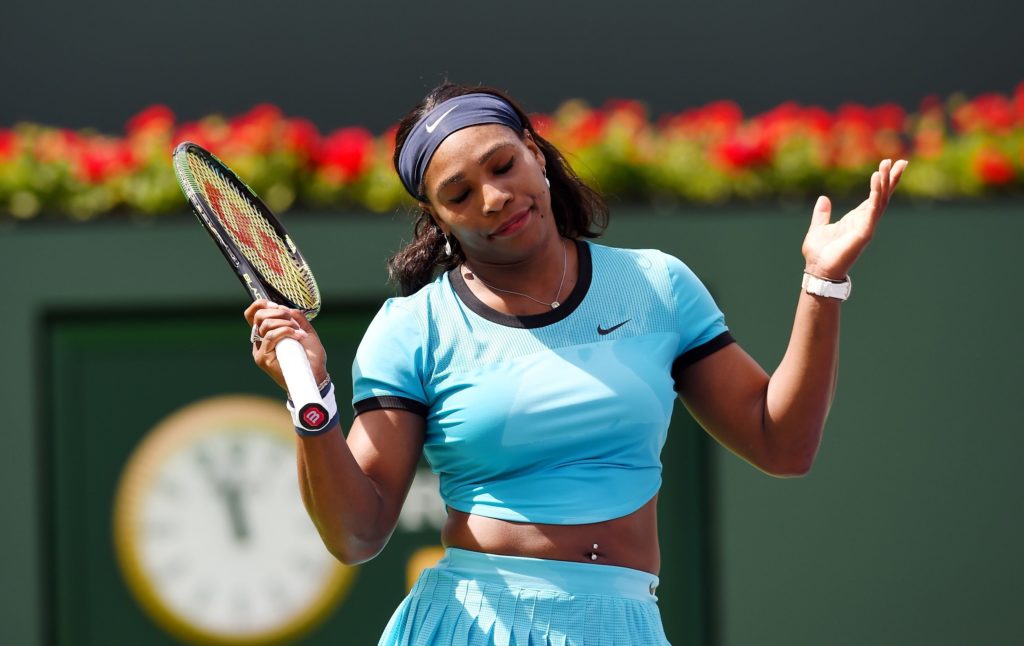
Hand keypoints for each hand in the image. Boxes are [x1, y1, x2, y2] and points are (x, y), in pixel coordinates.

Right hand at [243, 299, 327, 390]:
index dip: (261, 305)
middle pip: (258, 316)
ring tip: (299, 332)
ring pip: (266, 326)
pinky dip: (286, 331)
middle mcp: (260, 341)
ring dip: (286, 324)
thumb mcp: (304, 330)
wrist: (315, 375)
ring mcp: (260, 350)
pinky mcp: (263, 358)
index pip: (253, 314)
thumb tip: (283, 308)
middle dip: (278, 313)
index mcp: (267, 333)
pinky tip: (298, 336)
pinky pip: (270, 337)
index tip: (276, 305)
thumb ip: (295, 318)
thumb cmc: (310, 356)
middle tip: (293, 321)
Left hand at [802, 159, 907, 279]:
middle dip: (892, 179)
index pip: (874, 197)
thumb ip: (822, 214)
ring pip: (881, 200)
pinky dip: (875, 194)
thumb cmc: (818, 253)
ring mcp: (867, 226)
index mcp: (856, 219)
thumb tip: (823, 198)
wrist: (818, 270)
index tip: (889, 165)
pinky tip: (876, 179)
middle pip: (883, 196)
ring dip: (885, 182)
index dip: (883, 182)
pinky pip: (873, 209)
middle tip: (901, 161)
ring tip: (888, 164)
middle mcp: (865, 221)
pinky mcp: (865, 232)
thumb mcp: (818, 227)